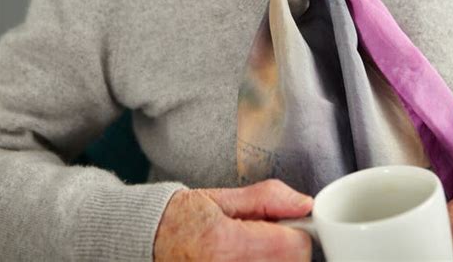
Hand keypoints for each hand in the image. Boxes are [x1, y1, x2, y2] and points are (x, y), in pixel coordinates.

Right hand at [153, 178, 312, 260]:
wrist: (149, 241)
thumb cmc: (183, 218)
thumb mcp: (222, 197)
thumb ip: (267, 198)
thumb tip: (304, 203)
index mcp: (227, 244)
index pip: (294, 246)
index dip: (296, 230)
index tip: (284, 223)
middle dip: (285, 248)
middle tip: (263, 237)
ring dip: (274, 261)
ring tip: (250, 250)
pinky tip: (246, 259)